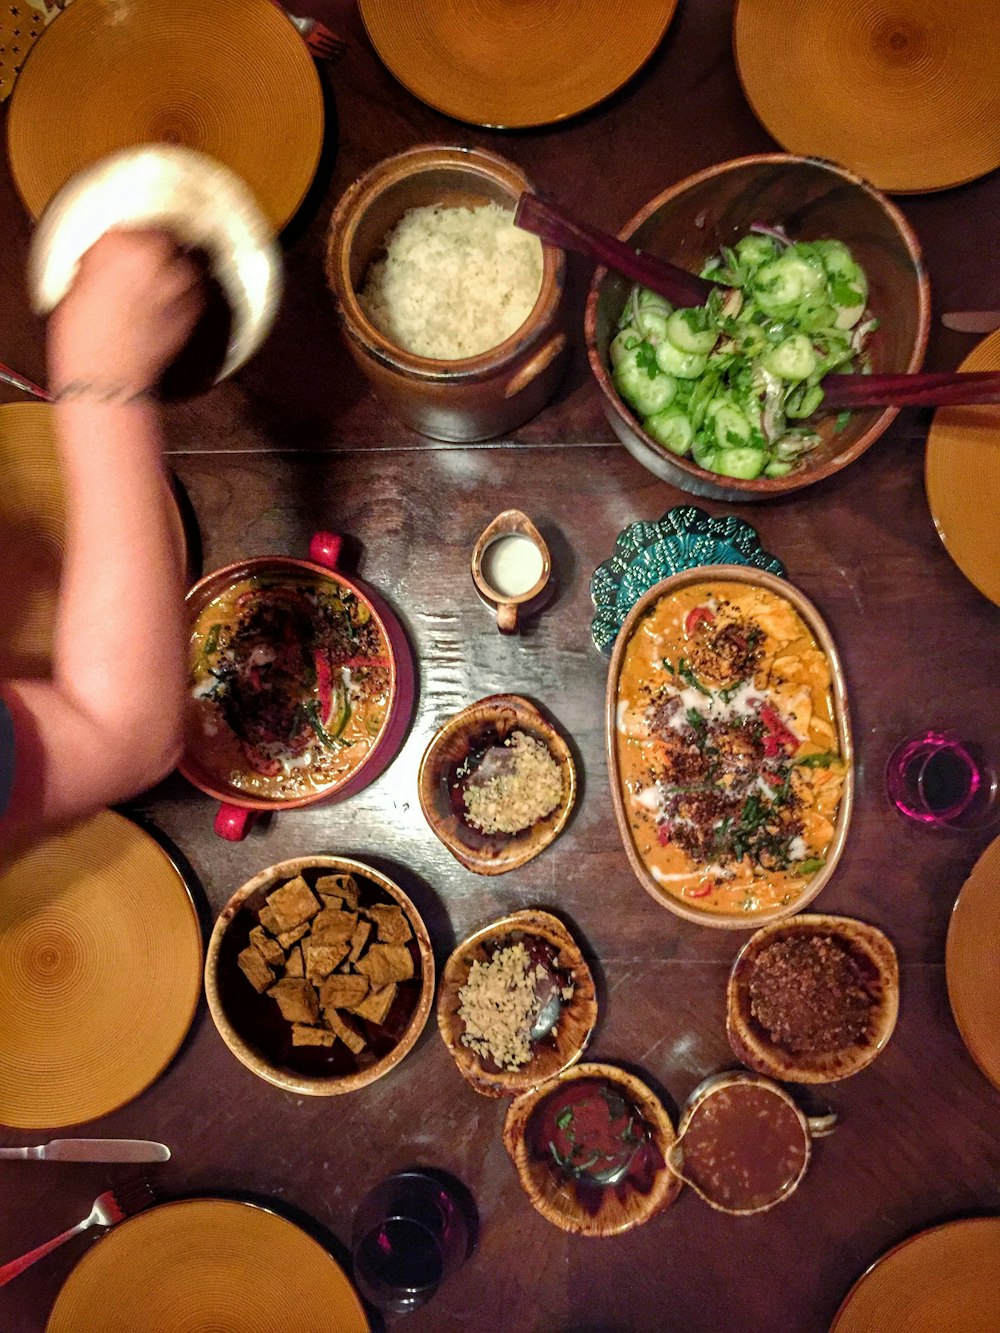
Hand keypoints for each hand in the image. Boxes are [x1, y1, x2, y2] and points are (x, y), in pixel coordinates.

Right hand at [48, 229, 204, 399]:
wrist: (109, 378)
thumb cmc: (84, 337)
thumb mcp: (79, 284)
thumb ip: (102, 260)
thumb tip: (111, 257)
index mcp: (119, 241)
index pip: (135, 221)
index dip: (133, 235)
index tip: (130, 243)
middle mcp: (155, 254)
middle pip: (165, 237)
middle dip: (157, 250)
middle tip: (143, 268)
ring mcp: (179, 281)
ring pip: (185, 264)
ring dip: (175, 272)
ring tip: (158, 289)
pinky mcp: (196, 307)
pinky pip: (196, 292)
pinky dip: (187, 296)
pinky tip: (168, 309)